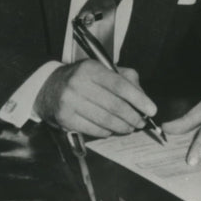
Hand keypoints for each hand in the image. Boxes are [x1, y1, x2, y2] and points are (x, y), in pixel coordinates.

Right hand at [35, 60, 155, 137]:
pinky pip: (92, 129)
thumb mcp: (103, 70)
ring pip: (104, 120)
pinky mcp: (64, 118)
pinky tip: (111, 129)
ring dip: (122, 126)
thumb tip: (143, 98)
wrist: (48, 87)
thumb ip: (126, 80)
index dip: (138, 99)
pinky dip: (106, 132)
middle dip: (132, 117)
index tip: (151, 109)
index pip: (120, 85)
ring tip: (130, 127)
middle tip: (141, 122)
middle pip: (114, 105)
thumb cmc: (82, 79)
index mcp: (91, 69)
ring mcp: (69, 102)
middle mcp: (78, 84)